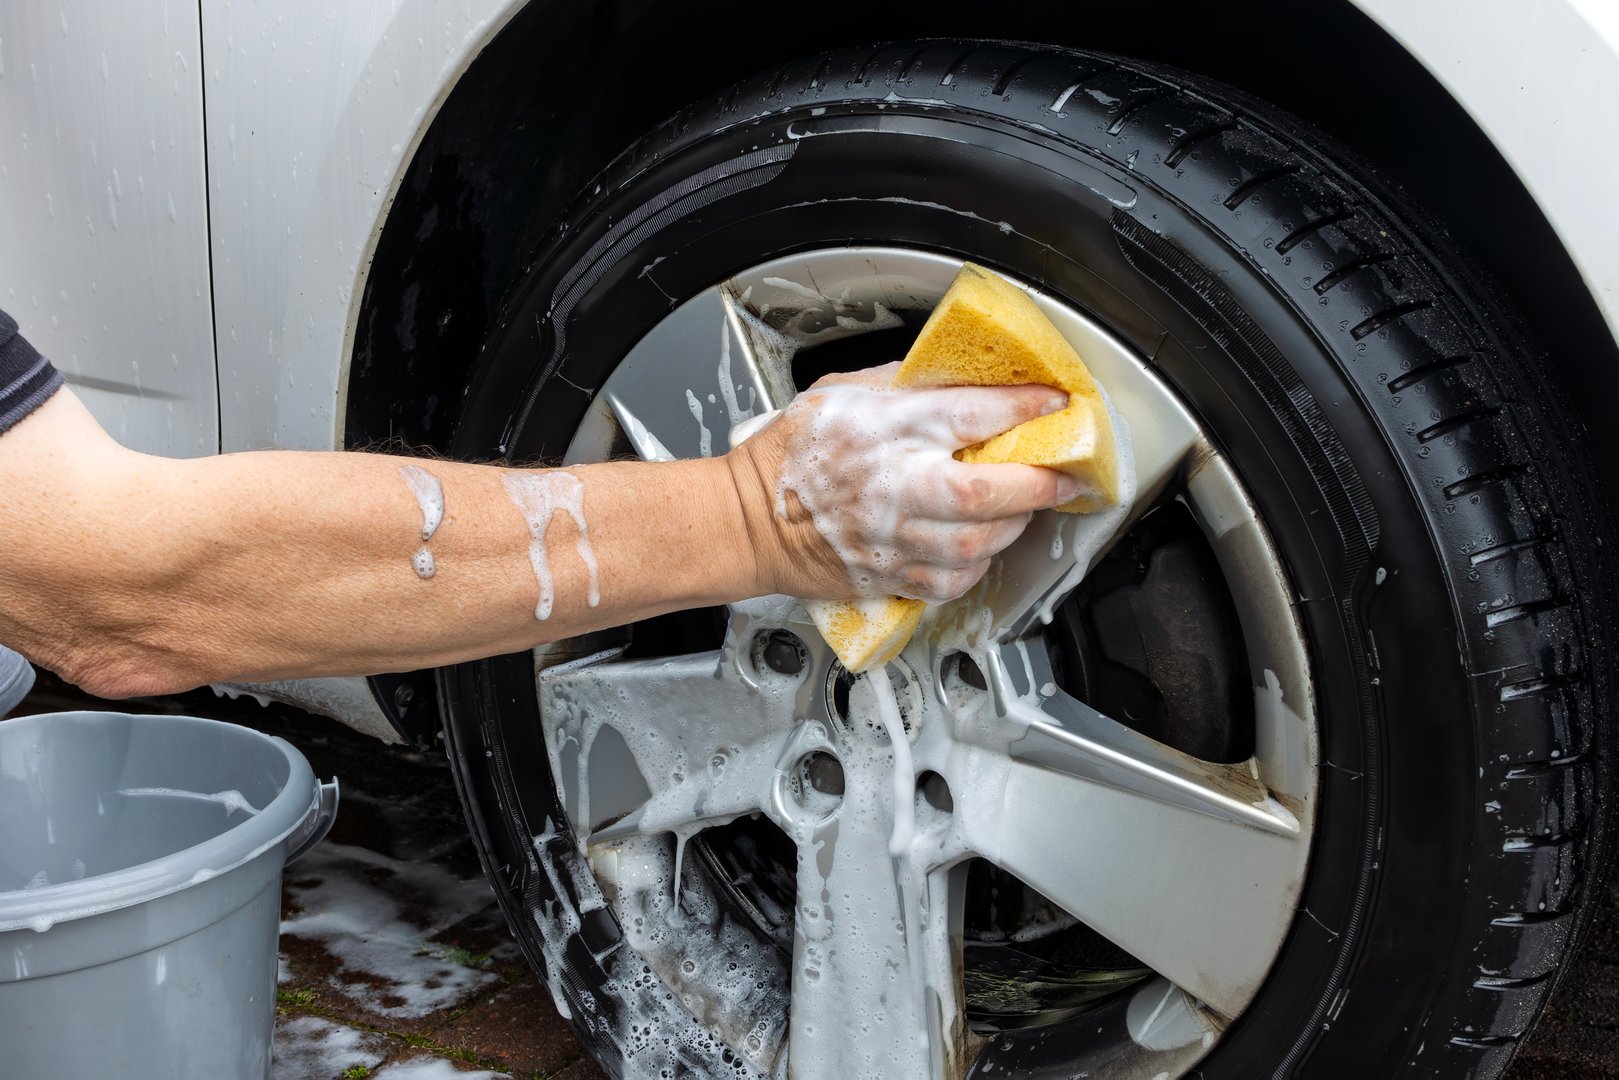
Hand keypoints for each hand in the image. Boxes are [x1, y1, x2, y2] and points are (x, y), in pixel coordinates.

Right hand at [726, 363, 1076, 601]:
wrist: (749, 521)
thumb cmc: (791, 454)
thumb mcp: (840, 391)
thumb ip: (903, 384)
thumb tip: (962, 377)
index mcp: (881, 428)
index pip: (970, 413)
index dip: (1025, 408)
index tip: (1056, 404)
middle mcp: (890, 484)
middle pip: (984, 490)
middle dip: (1039, 482)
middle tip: (1064, 474)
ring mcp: (891, 537)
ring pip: (978, 542)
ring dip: (1014, 525)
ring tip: (1023, 506)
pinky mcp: (890, 576)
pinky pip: (954, 580)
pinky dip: (980, 564)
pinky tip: (980, 544)